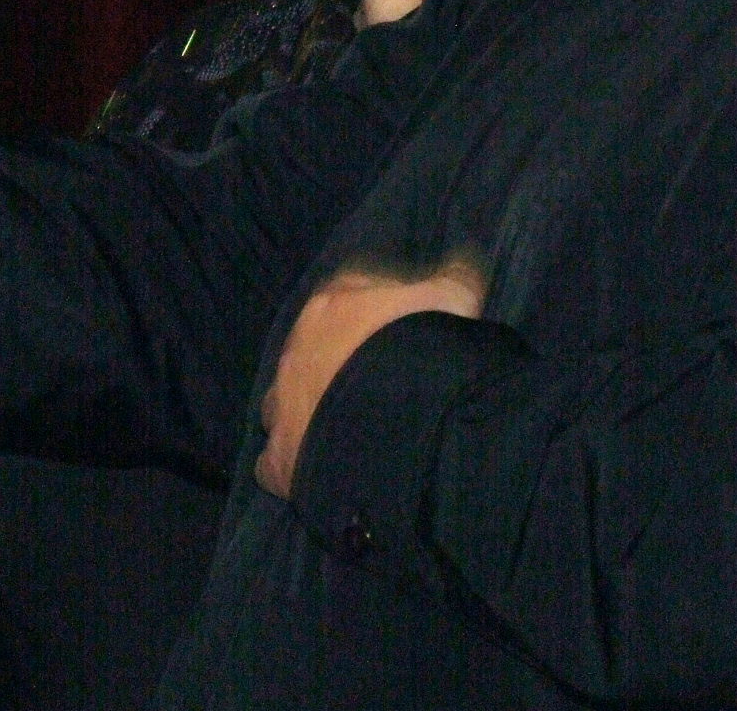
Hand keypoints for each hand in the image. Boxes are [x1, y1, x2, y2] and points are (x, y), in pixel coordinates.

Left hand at [256, 259, 484, 498]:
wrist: (397, 415)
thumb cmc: (422, 346)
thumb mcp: (452, 299)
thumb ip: (452, 279)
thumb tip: (461, 263)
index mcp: (334, 304)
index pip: (347, 296)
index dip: (372, 315)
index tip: (397, 332)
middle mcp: (297, 348)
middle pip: (310, 350)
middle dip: (334, 363)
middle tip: (373, 385)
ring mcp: (282, 402)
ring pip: (281, 402)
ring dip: (304, 410)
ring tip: (340, 427)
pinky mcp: (280, 457)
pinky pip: (274, 462)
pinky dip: (293, 464)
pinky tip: (319, 472)